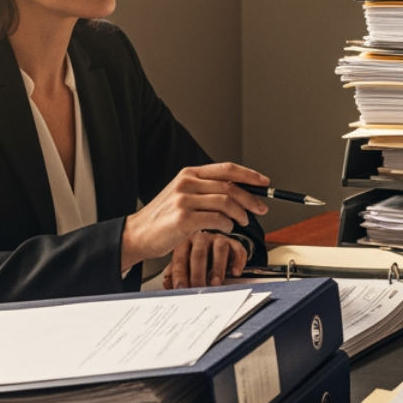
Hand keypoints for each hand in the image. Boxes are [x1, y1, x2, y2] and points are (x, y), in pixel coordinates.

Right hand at [121, 163, 267, 273]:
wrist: (138, 234)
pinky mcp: (184, 218)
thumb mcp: (183, 195)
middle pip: (230, 186)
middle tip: (260, 208)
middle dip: (251, 198)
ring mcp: (184, 200)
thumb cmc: (163, 218)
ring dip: (240, 214)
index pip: (227, 169)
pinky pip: (217, 219)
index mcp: (189, 174)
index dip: (249, 175)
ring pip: (226, 202)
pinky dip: (227, 225)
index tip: (264, 182)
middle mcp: (186, 183)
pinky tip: (226, 229)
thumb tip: (240, 192)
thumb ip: (207, 190)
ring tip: (242, 222)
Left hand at [160, 230, 247, 287]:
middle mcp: (202, 238)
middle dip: (198, 273)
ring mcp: (218, 239)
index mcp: (185, 242)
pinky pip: (238, 249)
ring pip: (220, 249)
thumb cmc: (194, 257)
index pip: (180, 258)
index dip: (180, 274)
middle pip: (199, 254)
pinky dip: (238, 261)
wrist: (210, 246)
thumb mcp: (182, 263)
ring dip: (218, 268)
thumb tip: (167, 284)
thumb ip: (174, 274)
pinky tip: (235, 273)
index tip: (180, 288)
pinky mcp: (233, 242)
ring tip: (216, 282)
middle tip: (199, 288)